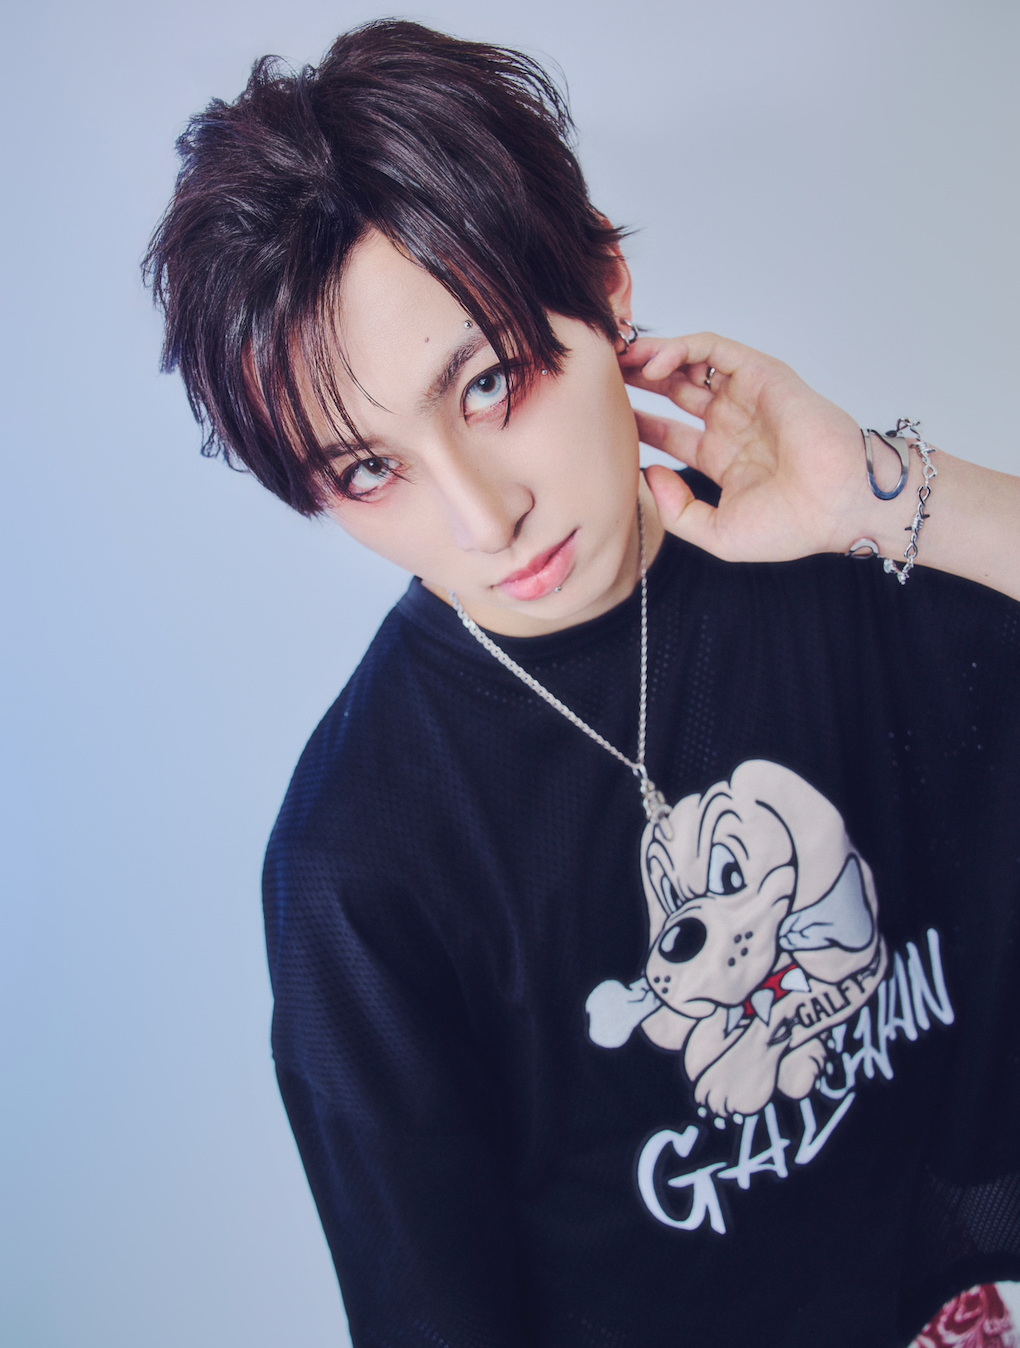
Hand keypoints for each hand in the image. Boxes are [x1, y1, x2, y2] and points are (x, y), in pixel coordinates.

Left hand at [620, 332, 878, 561]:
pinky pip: (712, 350)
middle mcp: (733, 423)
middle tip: (603, 379)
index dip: (637, 422)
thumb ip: (677, 511)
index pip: (668, 432)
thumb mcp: (718, 533)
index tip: (605, 420)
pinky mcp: (761, 374)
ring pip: (689, 364)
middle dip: (637, 382)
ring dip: (652, 357)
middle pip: (673, 391)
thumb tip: (649, 475)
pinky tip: (654, 362)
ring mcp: (747, 397)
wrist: (839, 506)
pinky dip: (680, 347)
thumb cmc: (792, 526)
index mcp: (724, 458)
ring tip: (620, 360)